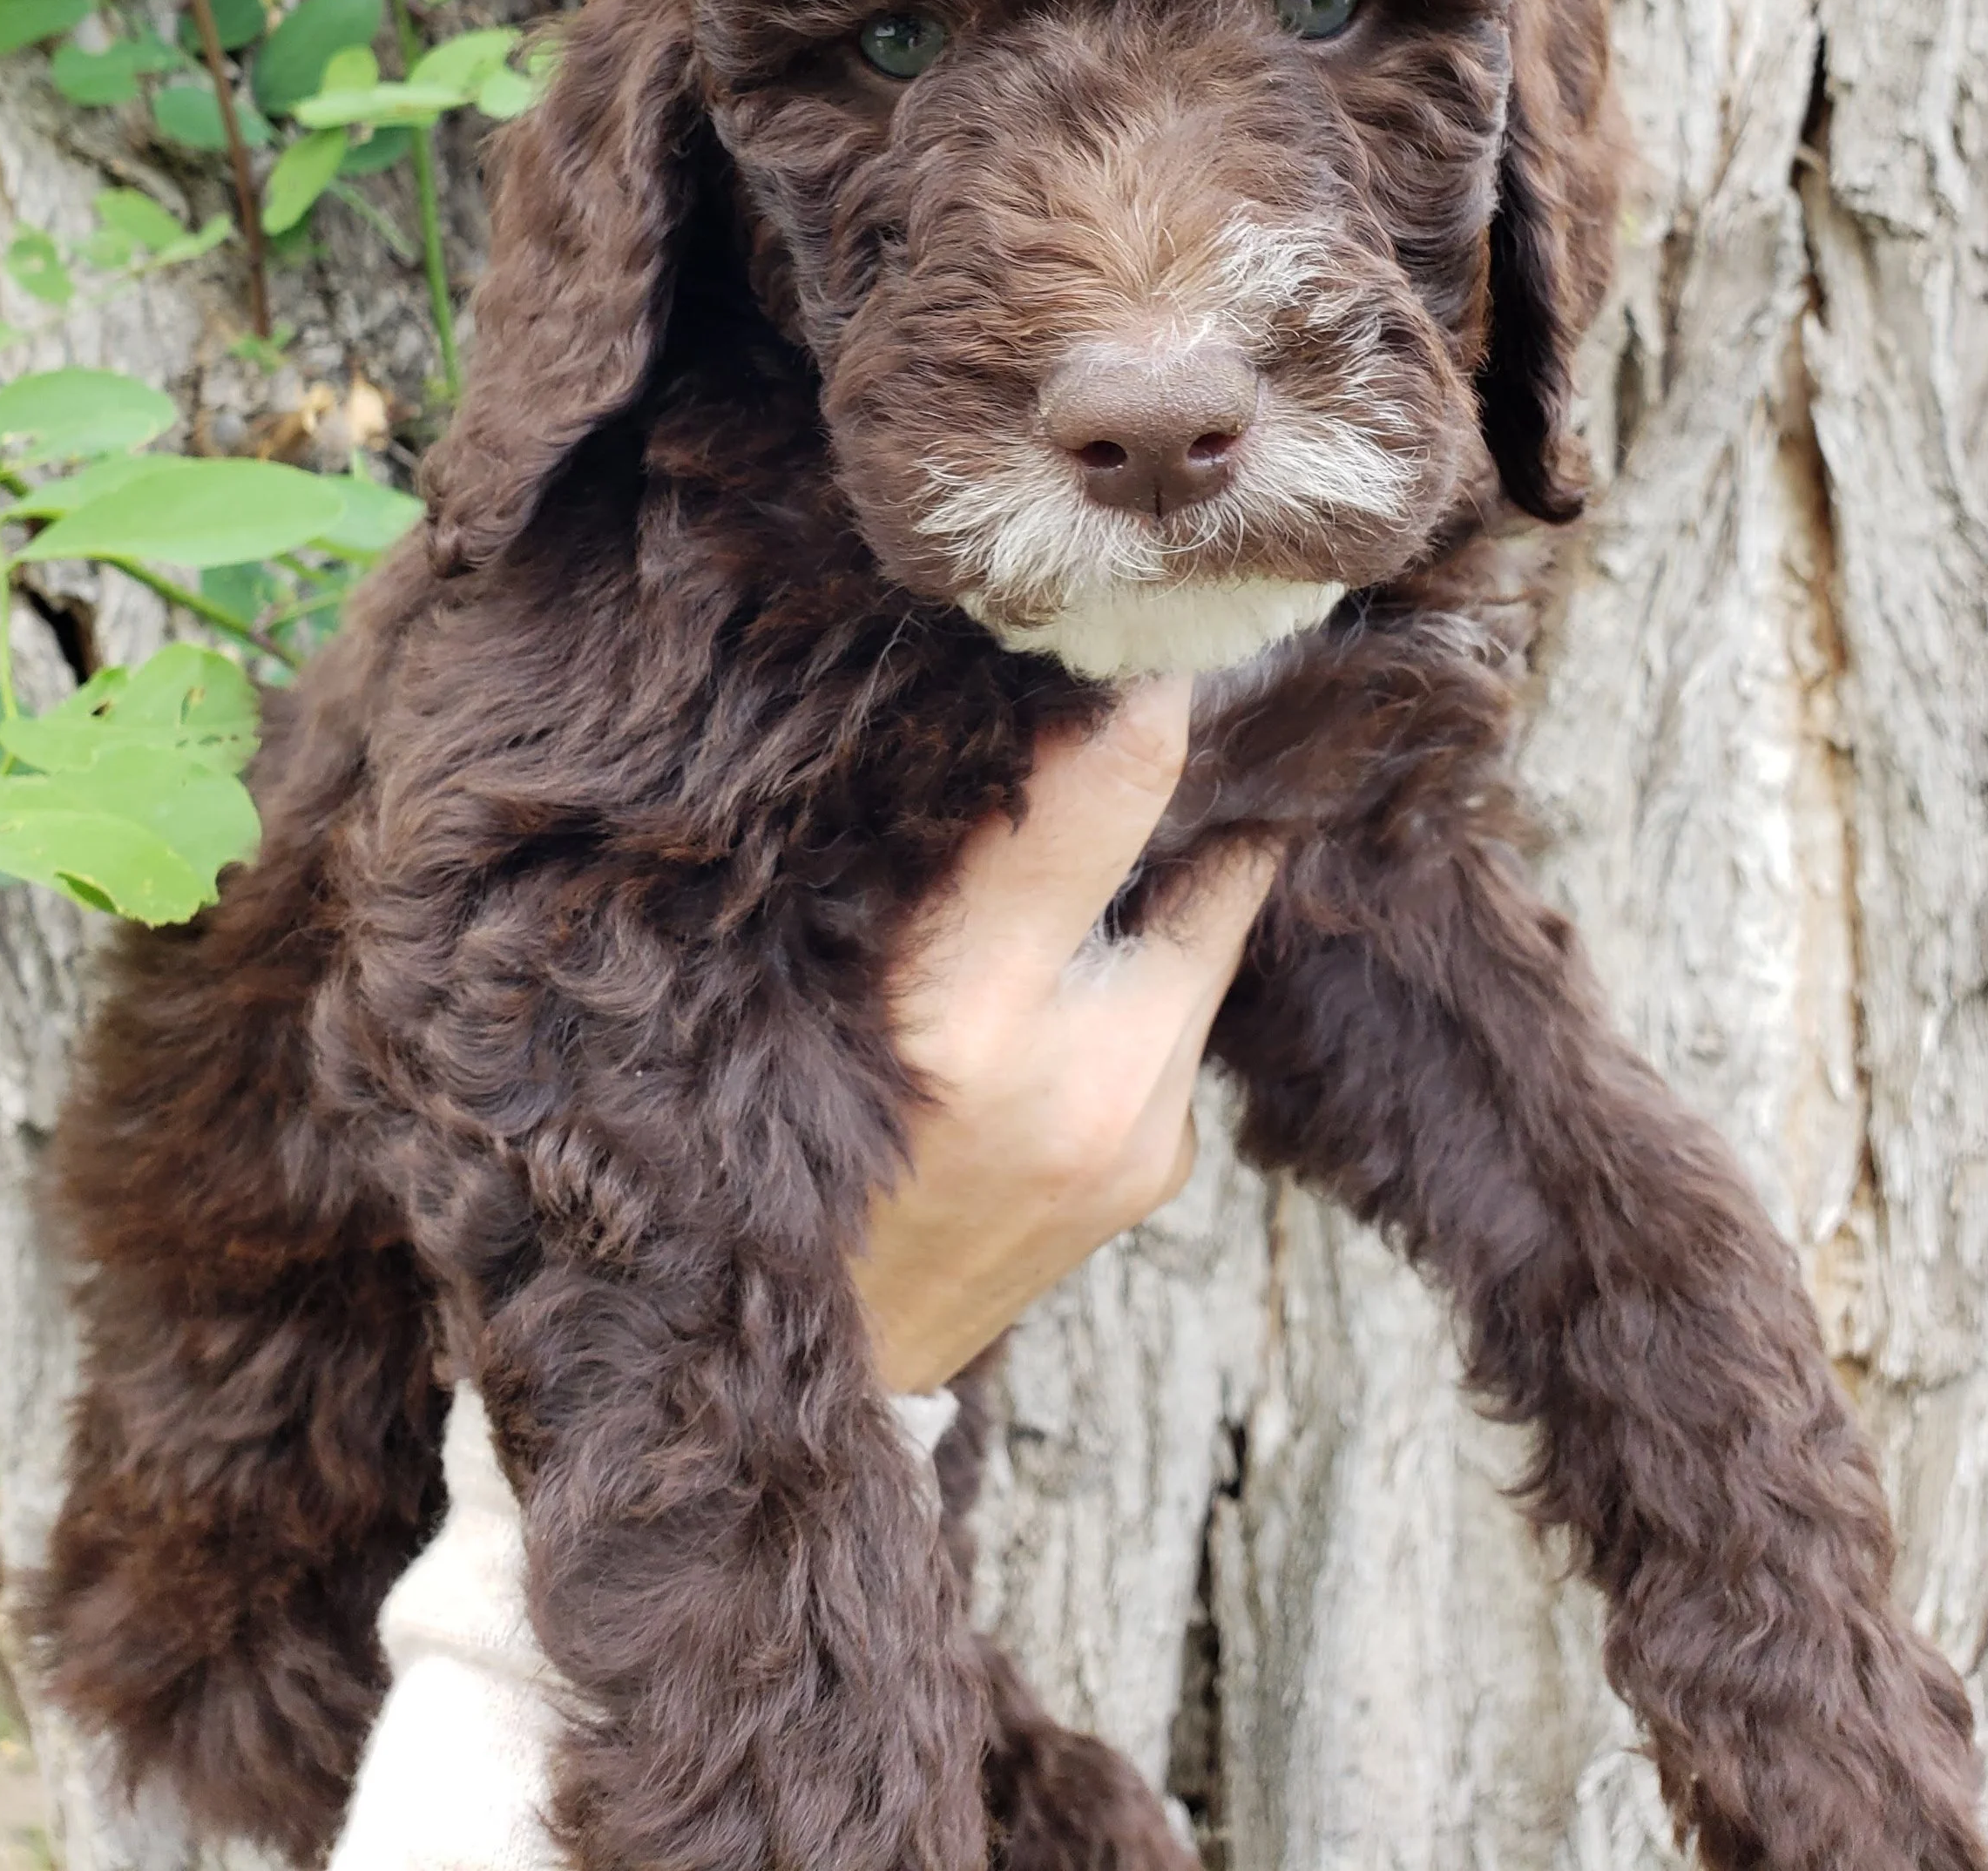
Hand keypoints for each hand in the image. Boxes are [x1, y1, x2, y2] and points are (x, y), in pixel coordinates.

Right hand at [852, 678, 1272, 1393]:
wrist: (807, 1373)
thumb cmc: (775, 1147)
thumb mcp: (806, 984)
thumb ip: (912, 857)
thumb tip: (1005, 700)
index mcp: (962, 1013)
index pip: (1108, 790)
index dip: (1146, 687)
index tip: (1151, 615)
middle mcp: (1083, 1077)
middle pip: (1212, 860)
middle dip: (1195, 776)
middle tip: (1169, 683)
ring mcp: (1140, 1135)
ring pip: (1202, 935)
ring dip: (1170, 871)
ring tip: (1119, 805)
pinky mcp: (1157, 1169)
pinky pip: (1179, 1015)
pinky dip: (1150, 962)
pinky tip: (1090, 936)